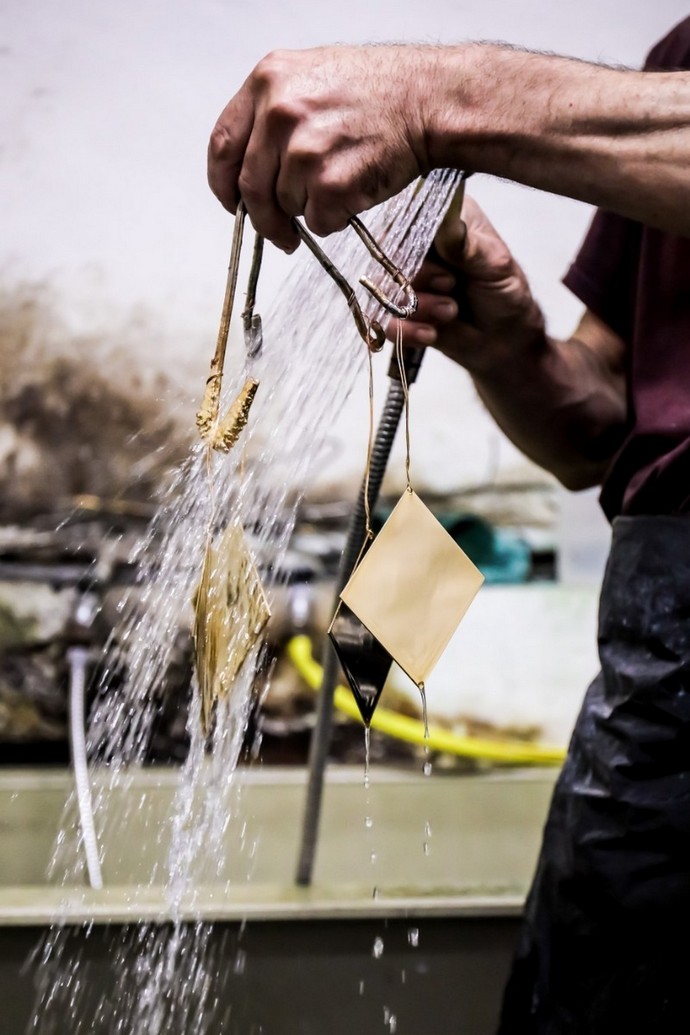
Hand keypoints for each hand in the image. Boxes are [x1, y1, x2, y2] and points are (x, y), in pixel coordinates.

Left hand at [207, 46, 436, 250]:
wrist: (428, 99)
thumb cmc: (378, 90)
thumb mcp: (311, 77)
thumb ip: (273, 113)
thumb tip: (251, 165)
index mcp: (266, 82)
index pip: (222, 145)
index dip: (223, 183)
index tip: (233, 202)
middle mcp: (278, 113)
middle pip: (250, 188)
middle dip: (264, 218)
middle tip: (280, 232)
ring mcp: (303, 151)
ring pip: (286, 206)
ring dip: (309, 209)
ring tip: (340, 183)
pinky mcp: (330, 184)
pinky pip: (318, 222)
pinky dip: (335, 218)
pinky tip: (356, 190)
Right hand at [393, 196, 545, 371]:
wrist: (505, 338)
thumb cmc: (505, 292)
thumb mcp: (493, 264)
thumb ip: (465, 245)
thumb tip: (444, 220)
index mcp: (441, 222)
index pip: (406, 218)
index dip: (413, 242)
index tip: (440, 261)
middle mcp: (418, 248)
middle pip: (389, 256)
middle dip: (419, 279)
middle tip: (449, 286)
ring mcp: (406, 281)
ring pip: (386, 291)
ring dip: (419, 308)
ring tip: (450, 313)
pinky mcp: (399, 312)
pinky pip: (385, 322)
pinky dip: (408, 331)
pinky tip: (431, 334)